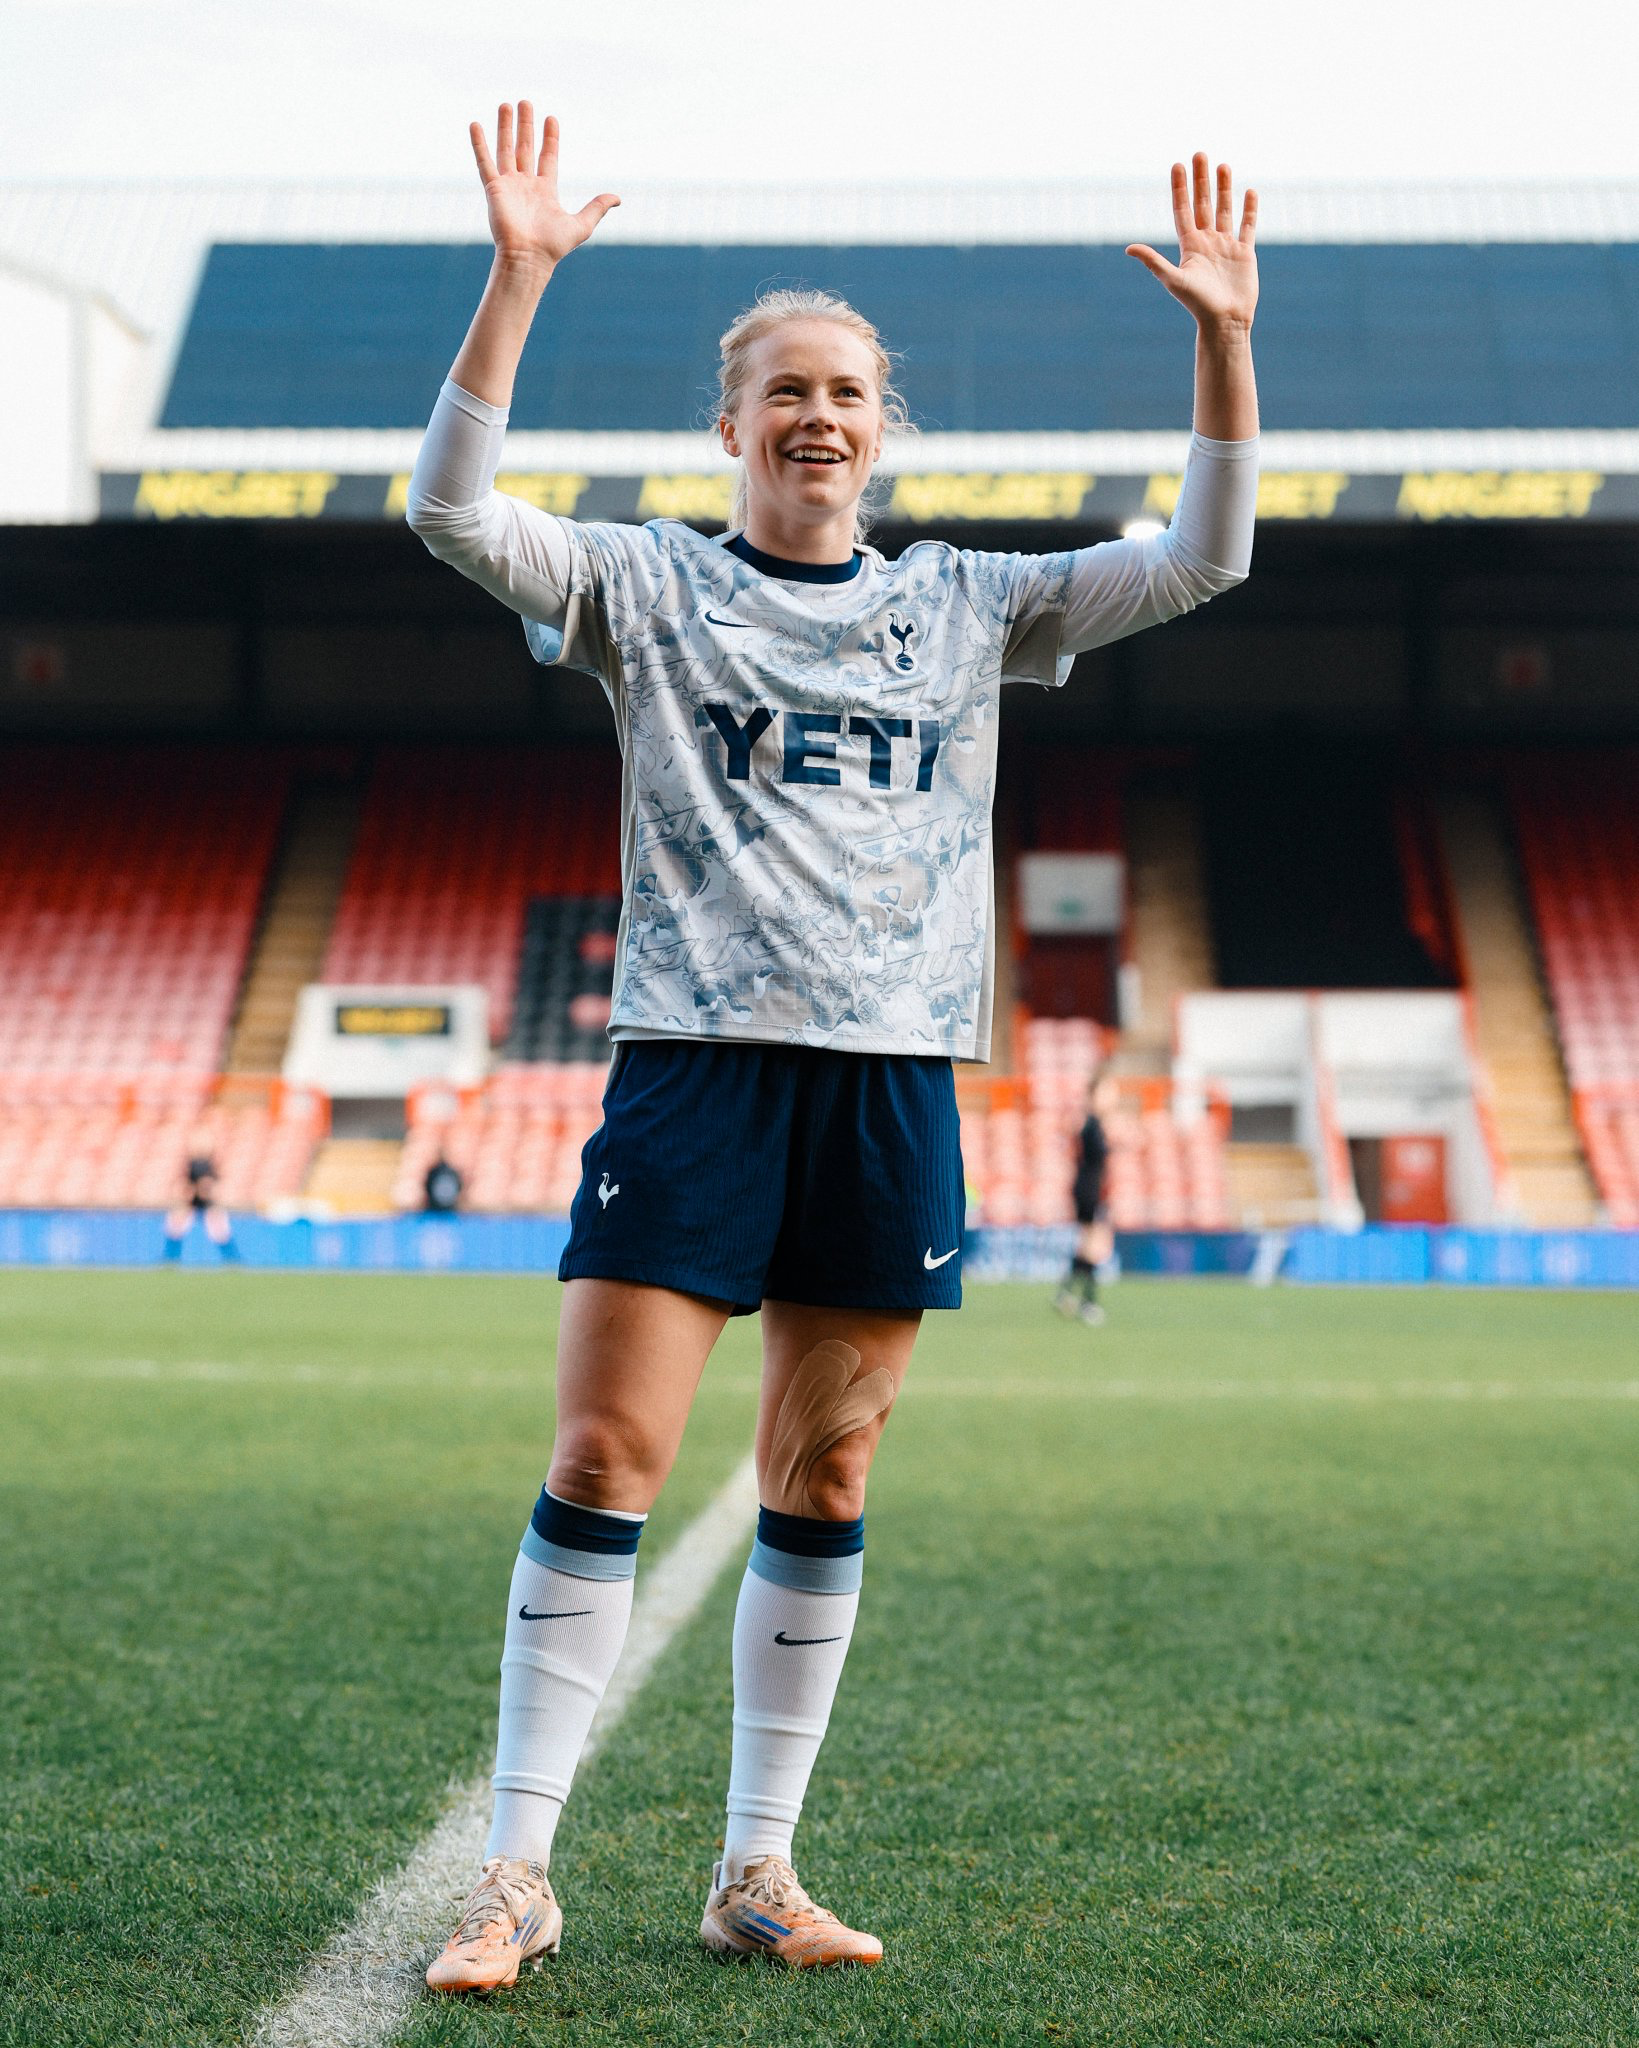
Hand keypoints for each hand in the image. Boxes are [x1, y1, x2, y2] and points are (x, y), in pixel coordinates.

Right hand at [469, 103, 618, 272]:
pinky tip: (475, 124)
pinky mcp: (494, 189)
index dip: (550, 138)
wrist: (528, 258)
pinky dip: (479, 144)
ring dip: (506, 127)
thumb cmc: (553, 246)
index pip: (548, 157)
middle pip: (525, 148)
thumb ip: (597, 208)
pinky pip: (484, 162)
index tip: (551, 118)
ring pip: (506, 149)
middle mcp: (525, 185)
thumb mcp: (582, 225)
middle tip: (525, 102)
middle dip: (526, 125)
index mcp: (545, 190)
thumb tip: (618, 198)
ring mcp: (508, 186)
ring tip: (506, 104)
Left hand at [1126, 155, 1257, 335]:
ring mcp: (1226, 246)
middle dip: (1201, 180)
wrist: (1224, 322)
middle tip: (1200, 153)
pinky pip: (1247, 226)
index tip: (1178, 165)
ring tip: (1223, 165)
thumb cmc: (1197, 304)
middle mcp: (1207, 242)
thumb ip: (1153, 262)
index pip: (1182, 210)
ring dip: (1224, 188)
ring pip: (1225, 210)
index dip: (1180, 188)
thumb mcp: (1173, 280)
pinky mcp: (1244, 253)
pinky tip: (1249, 192)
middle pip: (1203, 204)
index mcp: (1189, 246)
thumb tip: (1128, 248)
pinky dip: (1249, 209)